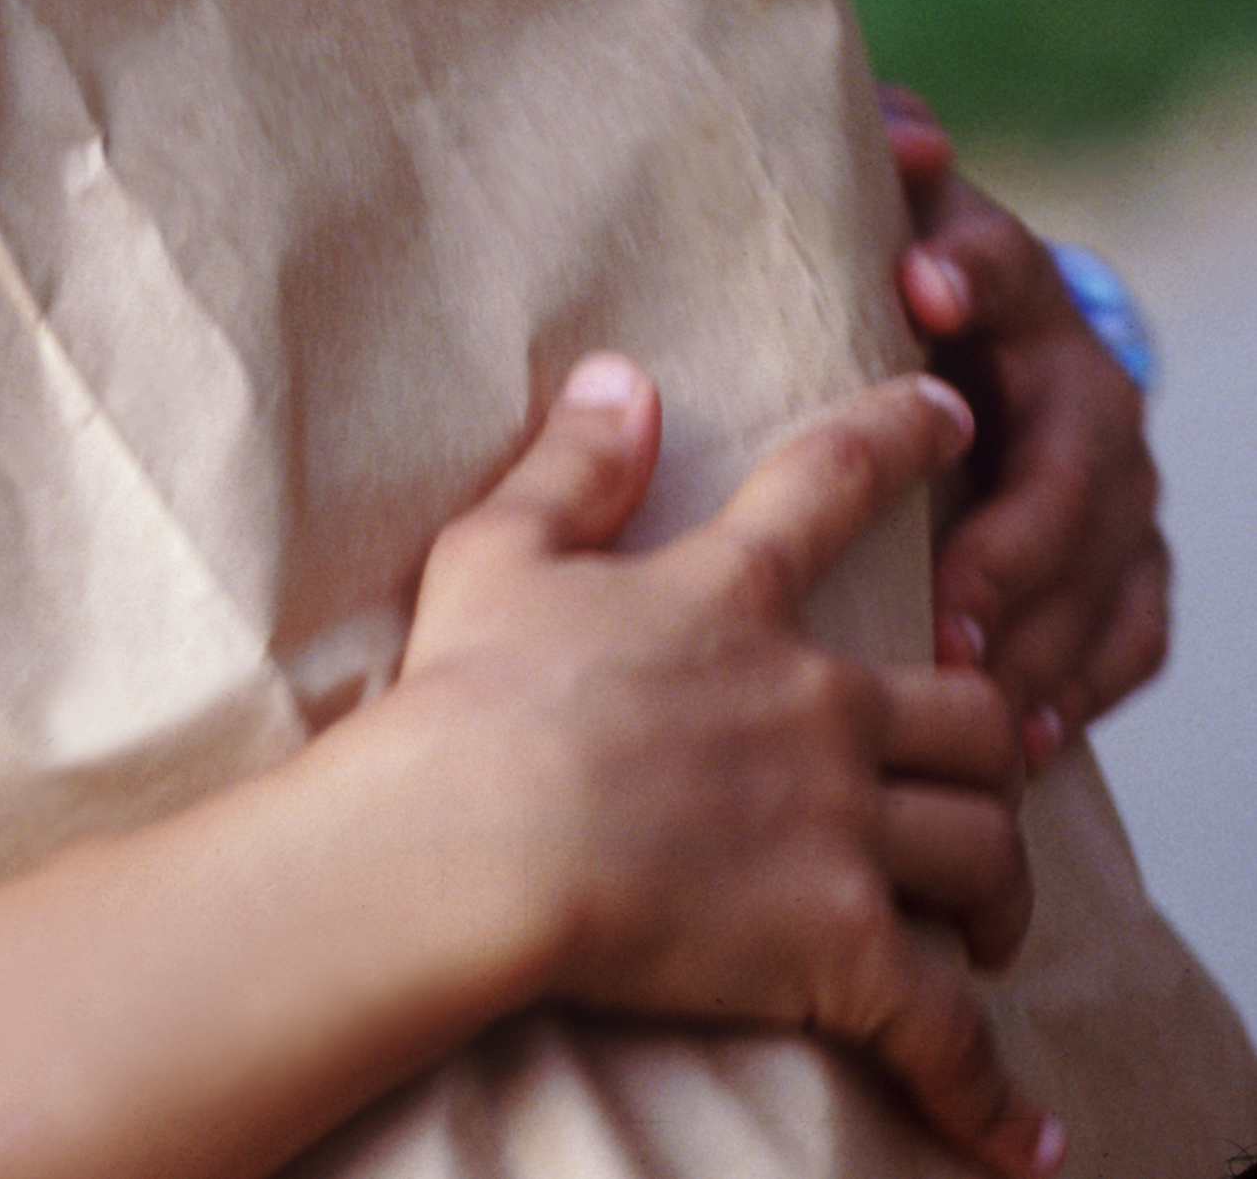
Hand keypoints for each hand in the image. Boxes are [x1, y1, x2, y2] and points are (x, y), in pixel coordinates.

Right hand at [389, 357, 1049, 1174]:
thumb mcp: (495, 555)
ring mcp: (839, 827)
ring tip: (986, 930)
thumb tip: (617, 376)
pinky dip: (990, 1090)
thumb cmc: (462, 699)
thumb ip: (570, 465)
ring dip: (999, 896)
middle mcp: (816, 706)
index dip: (902, 436)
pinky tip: (1018, 1135)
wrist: (469, 839)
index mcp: (732, 605)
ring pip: (989, 851)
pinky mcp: (839, 946)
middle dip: (995, 746)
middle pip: (973, 712)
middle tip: (981, 776)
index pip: (837, 487)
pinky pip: (946, 1027)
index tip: (954, 412)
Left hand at [884, 84, 1170, 751]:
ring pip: (1104, 570)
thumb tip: (900, 126)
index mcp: (1013, 283)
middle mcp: (1084, 382)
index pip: (1005, 262)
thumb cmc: (878, 284)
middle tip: (943, 605)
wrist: (958, 325)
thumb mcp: (872, 223)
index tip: (922, 289)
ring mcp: (1118, 479)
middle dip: (1012, 543)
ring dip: (1039, 636)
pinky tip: (1030, 740)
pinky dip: (1085, 685)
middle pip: (1073, 466)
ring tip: (972, 697)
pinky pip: (1129, 631)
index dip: (972, 269)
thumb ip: (884, 174)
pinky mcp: (1127, 557)